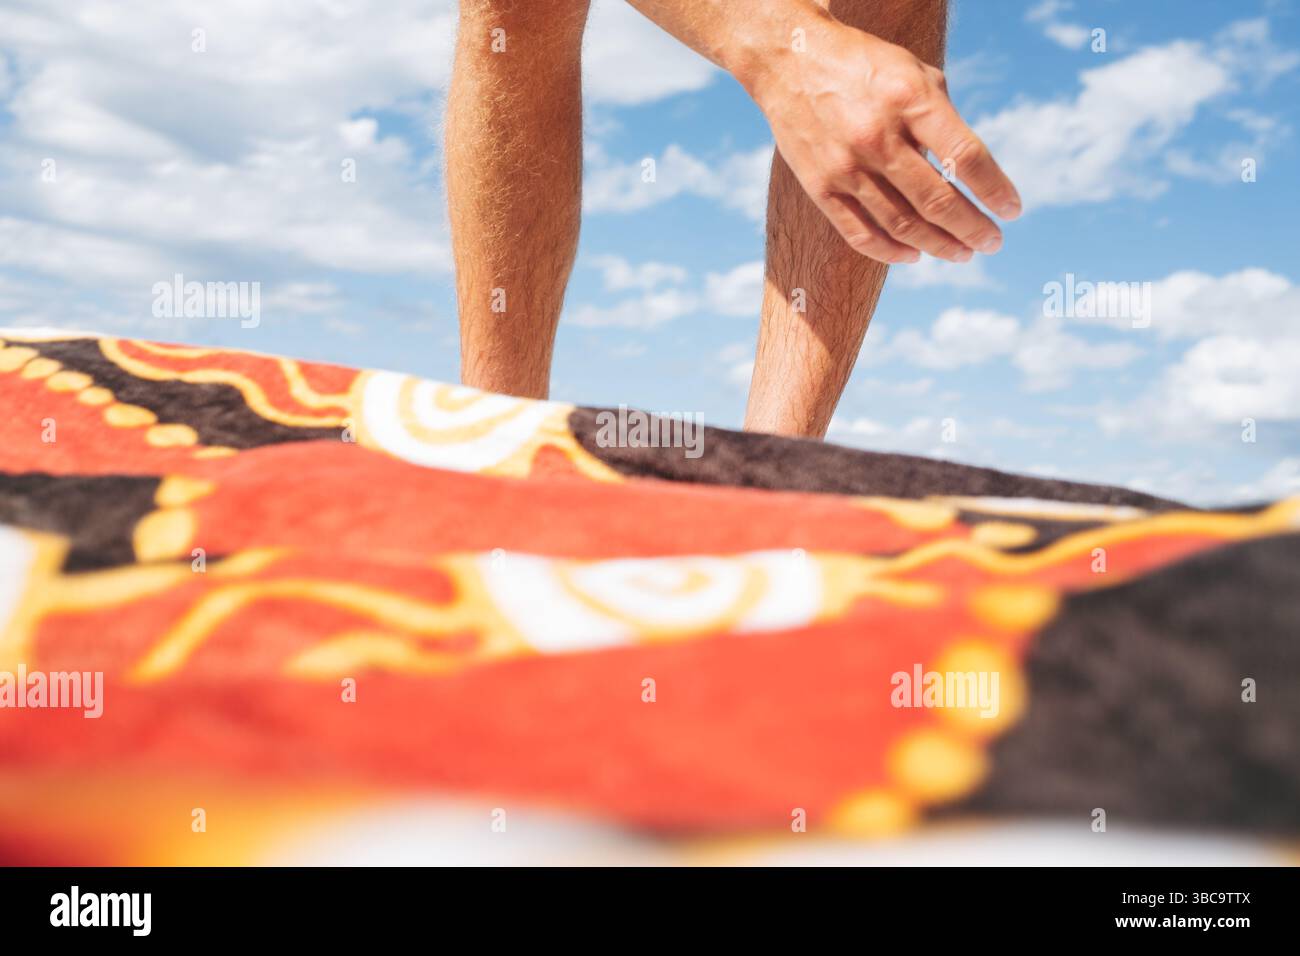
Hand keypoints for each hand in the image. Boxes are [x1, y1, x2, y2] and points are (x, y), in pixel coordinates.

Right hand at [745, 16, 1021, 263]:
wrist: (791, 60)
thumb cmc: (863, 65)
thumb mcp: (913, 72)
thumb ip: (942, 118)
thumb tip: (970, 172)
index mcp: (909, 100)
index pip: (965, 157)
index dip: (994, 190)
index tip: (1011, 210)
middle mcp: (878, 136)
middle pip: (937, 201)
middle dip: (973, 228)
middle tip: (992, 242)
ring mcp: (846, 166)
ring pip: (902, 225)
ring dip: (939, 245)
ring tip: (963, 253)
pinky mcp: (820, 186)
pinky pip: (859, 234)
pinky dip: (891, 252)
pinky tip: (915, 255)